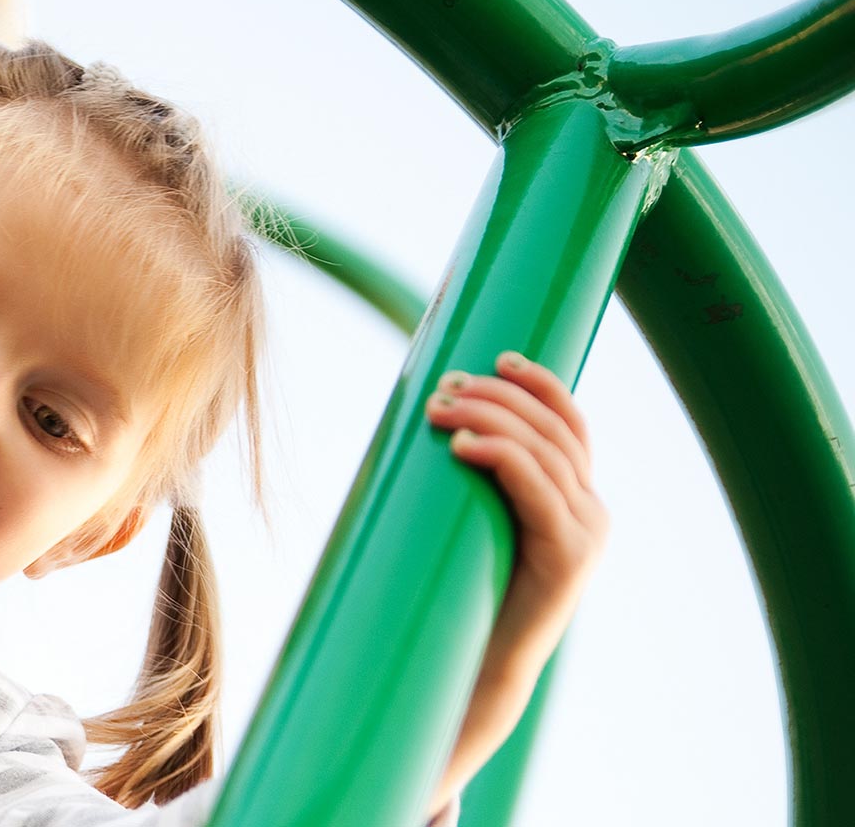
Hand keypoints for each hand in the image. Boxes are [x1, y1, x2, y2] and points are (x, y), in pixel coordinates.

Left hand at [419, 349, 609, 813]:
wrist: (475, 669)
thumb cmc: (460, 593)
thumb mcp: (473, 522)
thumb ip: (476, 482)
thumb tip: (432, 420)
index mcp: (576, 499)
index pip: (571, 423)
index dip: (541, 382)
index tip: (496, 355)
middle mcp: (592, 512)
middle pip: (554, 429)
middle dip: (499, 395)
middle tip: (444, 384)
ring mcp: (587, 535)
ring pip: (545, 451)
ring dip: (489, 419)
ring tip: (438, 409)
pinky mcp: (570, 558)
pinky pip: (539, 491)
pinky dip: (503, 458)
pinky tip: (462, 446)